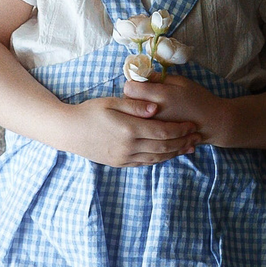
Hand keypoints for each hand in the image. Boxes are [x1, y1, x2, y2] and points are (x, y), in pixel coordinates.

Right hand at [65, 85, 203, 167]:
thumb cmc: (89, 111)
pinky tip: (168, 154)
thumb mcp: (111, 102)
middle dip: (183, 142)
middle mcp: (129, 146)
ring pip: (157, 157)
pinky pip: (145, 163)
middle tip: (197, 136)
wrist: (68, 131)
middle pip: (164, 146)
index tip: (192, 124)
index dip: (180, 129)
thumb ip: (135, 105)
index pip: (163, 131)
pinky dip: (160, 159)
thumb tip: (156, 107)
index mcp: (129, 129)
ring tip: (188, 147)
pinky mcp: (120, 163)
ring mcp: (124, 157)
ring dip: (175, 153)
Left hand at [123, 72, 226, 146]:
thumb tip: (140, 75)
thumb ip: (159, 78)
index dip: (133, 84)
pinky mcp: (155, 137)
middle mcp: (154, 113)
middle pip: (127, 103)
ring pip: (131, 118)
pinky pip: (139, 128)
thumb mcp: (181, 81)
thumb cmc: (198, 98)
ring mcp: (153, 128)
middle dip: (132, 98)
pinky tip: (152, 120)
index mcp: (160, 96)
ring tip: (148, 109)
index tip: (140, 84)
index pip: (129, 88)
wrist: (211, 123)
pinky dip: (141, 123)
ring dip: (135, 112)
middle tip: (143, 96)